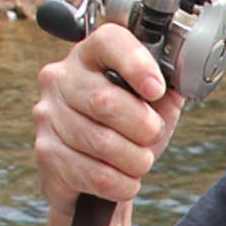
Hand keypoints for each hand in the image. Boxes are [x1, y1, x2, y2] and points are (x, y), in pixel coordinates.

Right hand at [33, 22, 184, 213]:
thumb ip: (167, 90)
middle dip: (143, 127)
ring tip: (139, 161)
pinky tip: (124, 180)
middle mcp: (61, 78)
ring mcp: (48, 115)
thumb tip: (179, 82)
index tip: (157, 90)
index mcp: (90, 55)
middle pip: (105, 100)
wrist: (96, 178)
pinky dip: (122, 184)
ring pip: (102, 143)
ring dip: (135, 160)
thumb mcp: (154, 106)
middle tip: (151, 136)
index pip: (109, 41)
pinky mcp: (46, 153)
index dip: (137, 64)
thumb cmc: (126, 132)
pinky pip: (95, 174)